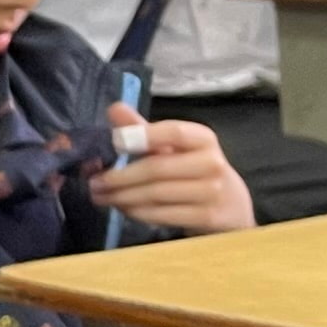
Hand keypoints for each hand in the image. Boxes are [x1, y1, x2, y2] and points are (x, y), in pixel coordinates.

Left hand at [86, 108, 256, 232]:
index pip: (174, 132)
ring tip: (101, 196)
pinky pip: (163, 214)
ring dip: (122, 197)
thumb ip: (144, 130)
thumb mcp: (174, 148)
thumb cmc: (195, 171)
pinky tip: (123, 209)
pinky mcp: (207, 217)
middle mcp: (211, 163)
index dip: (142, 135)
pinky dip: (137, 212)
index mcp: (203, 139)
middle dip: (119, 177)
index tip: (113, 141)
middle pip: (157, 168)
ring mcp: (212, 192)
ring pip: (156, 194)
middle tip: (93, 182)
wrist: (233, 207)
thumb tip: (114, 108)